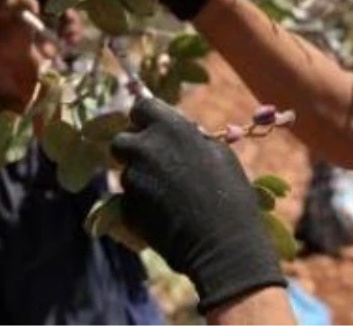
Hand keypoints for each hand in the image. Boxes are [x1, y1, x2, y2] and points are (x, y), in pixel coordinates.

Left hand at [111, 96, 286, 313]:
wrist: (223, 245)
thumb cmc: (231, 195)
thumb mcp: (220, 155)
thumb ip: (193, 138)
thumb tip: (183, 132)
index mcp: (170, 128)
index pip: (141, 107)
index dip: (145, 118)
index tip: (152, 127)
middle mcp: (145, 149)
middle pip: (122, 140)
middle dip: (134, 148)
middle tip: (154, 162)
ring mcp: (133, 179)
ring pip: (126, 172)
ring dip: (141, 178)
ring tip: (169, 196)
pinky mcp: (127, 208)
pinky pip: (128, 200)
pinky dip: (141, 204)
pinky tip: (164, 215)